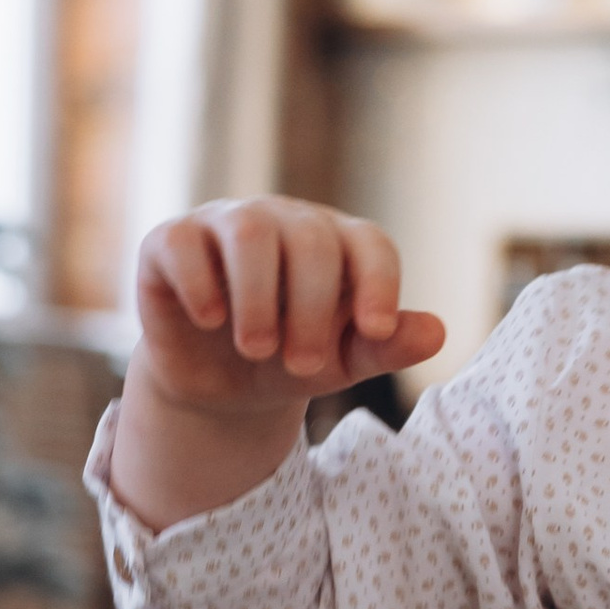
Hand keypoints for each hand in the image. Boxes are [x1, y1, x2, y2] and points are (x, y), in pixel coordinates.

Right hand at [137, 196, 438, 411]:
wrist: (222, 386)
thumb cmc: (292, 360)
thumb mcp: (342, 363)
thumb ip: (386, 347)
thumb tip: (437, 332)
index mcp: (338, 245)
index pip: (370, 243)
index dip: (379, 281)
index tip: (377, 330)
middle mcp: (286, 222)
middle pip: (310, 240)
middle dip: (312, 308)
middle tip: (303, 366)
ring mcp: (226, 224)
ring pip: (249, 232)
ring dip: (259, 297)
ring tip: (258, 348)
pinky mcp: (171, 239)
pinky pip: (184, 241)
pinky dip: (201, 282)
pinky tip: (211, 319)